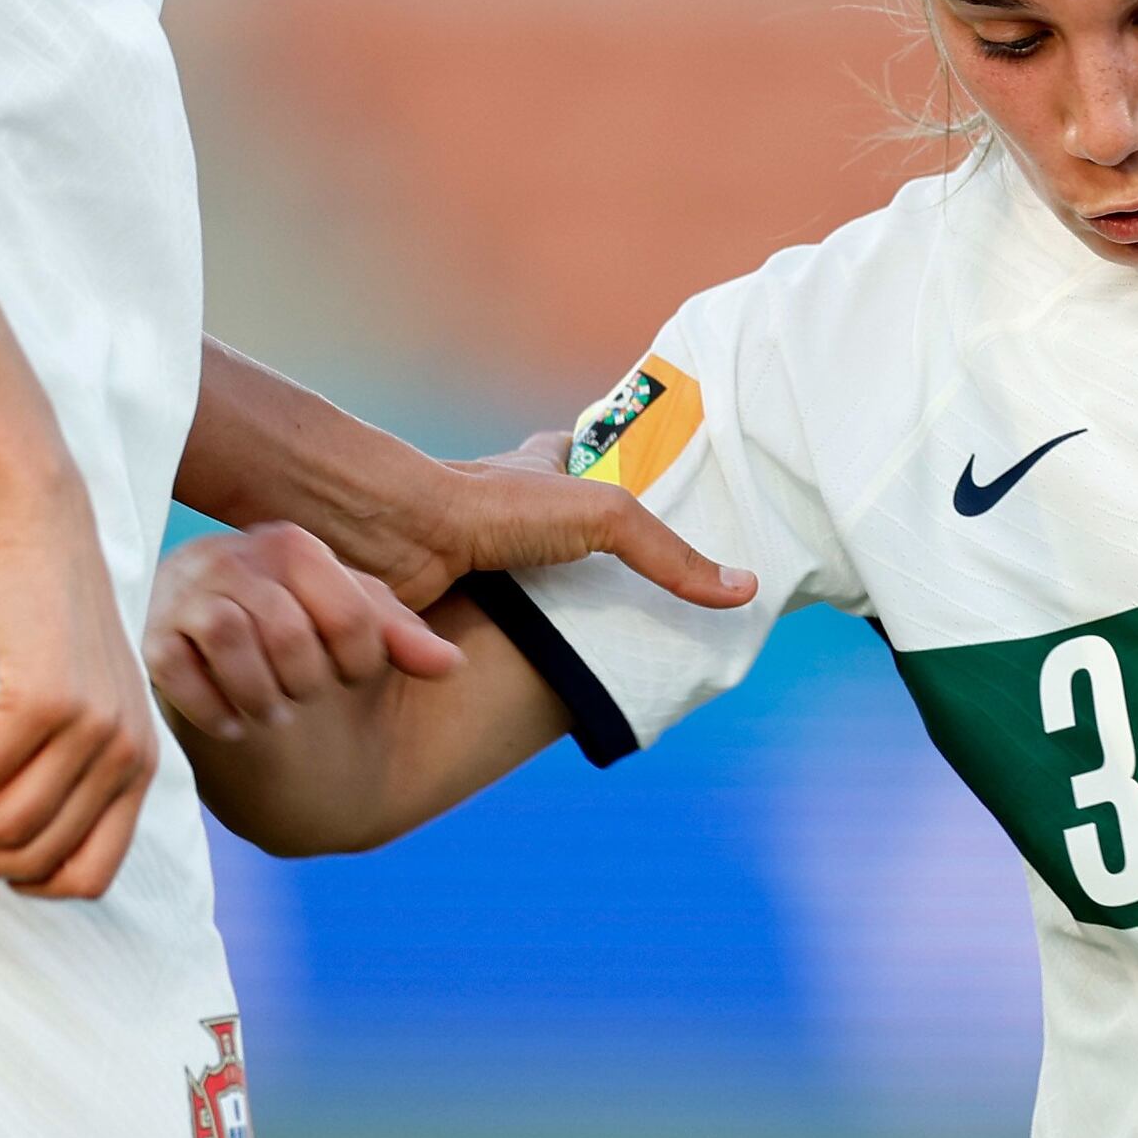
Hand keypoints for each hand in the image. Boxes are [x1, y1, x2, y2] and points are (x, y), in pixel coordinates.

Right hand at [0, 495, 158, 899]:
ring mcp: (93, 731)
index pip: (89, 878)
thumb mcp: (84, 707)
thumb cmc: (51, 622)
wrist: (46, 532)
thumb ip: (70, 773)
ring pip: (2, 828)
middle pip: (33, 861)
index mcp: (140, 770)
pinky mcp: (47, 701)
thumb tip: (16, 849)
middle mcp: (127, 757)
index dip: (21, 881)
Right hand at [148, 522, 460, 740]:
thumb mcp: (358, 633)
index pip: (348, 612)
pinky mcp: (147, 637)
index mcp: (290, 546)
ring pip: (230, 636)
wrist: (221, 669)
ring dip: (262, 693)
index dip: (362, 661)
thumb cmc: (302, 641)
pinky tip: (234, 726)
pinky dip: (213, 707)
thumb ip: (405, 640)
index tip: (352, 677)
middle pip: (288, 628)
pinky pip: (175, 669)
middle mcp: (230, 557)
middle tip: (305, 699)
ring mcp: (182, 594)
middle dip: (307, 681)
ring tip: (273, 712)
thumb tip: (450, 665)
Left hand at [339, 441, 758, 615]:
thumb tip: (744, 591)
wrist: (393, 538)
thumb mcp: (604, 515)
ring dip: (548, 614)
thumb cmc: (492, 506)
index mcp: (537, 476)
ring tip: (598, 650)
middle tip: (637, 598)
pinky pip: (485, 638)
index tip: (646, 491)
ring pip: (521, 588)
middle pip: (555, 530)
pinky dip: (506, 655)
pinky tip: (535, 679)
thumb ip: (669, 554)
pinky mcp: (446, 609)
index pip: (579, 458)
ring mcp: (473, 561)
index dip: (609, 465)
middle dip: (588, 558)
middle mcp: (503, 513)